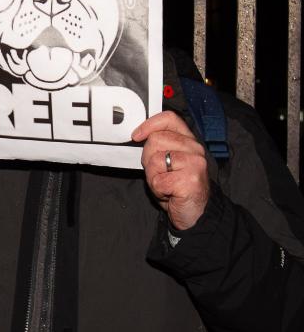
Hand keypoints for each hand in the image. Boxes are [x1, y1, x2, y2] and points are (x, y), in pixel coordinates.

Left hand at [132, 111, 210, 230]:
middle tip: (159, 173)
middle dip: (148, 159)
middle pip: (155, 140)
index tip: (136, 136)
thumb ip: (159, 146)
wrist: (195, 212)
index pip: (169, 119)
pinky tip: (169, 193)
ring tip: (165, 183)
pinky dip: (158, 190)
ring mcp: (195, 164)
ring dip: (153, 176)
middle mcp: (195, 149)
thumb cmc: (178, 187)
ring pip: (154, 160)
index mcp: (188, 141)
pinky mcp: (190, 180)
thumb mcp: (168, 162)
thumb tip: (138, 136)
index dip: (149, 124)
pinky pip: (157, 180)